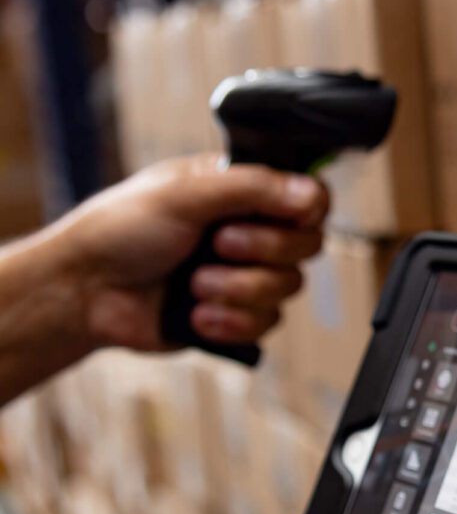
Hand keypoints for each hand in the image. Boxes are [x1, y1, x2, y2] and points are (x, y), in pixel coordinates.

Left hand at [59, 154, 327, 351]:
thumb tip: (312, 194)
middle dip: (262, 251)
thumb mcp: (186, 195)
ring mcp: (244, 275)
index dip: (306, 209)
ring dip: (238, 290)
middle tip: (218, 245)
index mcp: (240, 190)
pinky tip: (195, 316)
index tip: (291, 215)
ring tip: (193, 285)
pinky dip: (230, 322)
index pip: (306, 196)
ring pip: (287, 288)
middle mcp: (249, 230)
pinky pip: (266, 325)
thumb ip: (253, 189)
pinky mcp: (237, 316)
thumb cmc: (121, 231)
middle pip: (306, 245)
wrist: (86, 293)